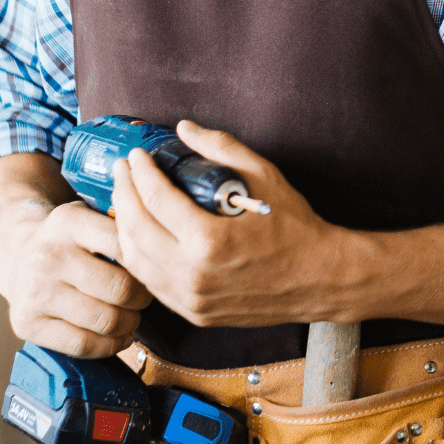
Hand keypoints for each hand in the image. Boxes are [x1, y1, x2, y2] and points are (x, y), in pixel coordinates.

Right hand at [0, 199, 152, 356]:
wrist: (18, 253)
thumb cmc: (69, 237)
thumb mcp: (90, 215)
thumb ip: (121, 225)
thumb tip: (164, 245)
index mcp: (69, 221)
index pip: (125, 245)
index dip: (148, 263)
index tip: (154, 269)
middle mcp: (48, 256)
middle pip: (119, 288)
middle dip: (142, 298)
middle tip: (146, 299)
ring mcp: (35, 291)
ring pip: (104, 320)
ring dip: (129, 324)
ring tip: (133, 318)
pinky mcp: (27, 323)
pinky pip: (82, 345)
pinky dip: (109, 346)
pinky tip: (117, 338)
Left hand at [111, 121, 351, 327]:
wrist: (320, 278)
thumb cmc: (296, 228)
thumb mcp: (263, 176)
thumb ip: (221, 148)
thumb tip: (186, 129)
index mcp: (209, 241)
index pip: (156, 200)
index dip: (140, 173)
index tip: (137, 156)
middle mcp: (193, 275)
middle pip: (135, 231)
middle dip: (124, 194)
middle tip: (122, 171)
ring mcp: (191, 300)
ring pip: (135, 262)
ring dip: (124, 227)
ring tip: (127, 199)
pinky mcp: (194, 314)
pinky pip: (151, 284)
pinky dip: (139, 256)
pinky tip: (142, 234)